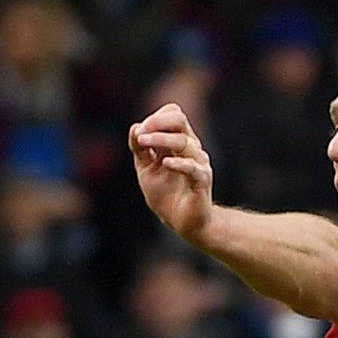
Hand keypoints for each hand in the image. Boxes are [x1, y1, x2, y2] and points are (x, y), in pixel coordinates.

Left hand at [130, 103, 215, 243]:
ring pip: (184, 142)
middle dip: (158, 122)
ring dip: (160, 139)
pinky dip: (179, 164)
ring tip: (142, 142)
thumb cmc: (166, 195)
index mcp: (179, 142)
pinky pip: (193, 168)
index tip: (139, 131)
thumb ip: (140, 149)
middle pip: (180, 121)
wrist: (183, 223)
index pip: (173, 115)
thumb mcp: (146, 169)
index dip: (155, 118)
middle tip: (141, 132)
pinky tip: (165, 163)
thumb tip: (135, 127)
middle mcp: (191, 149)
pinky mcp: (203, 181)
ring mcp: (198, 164)